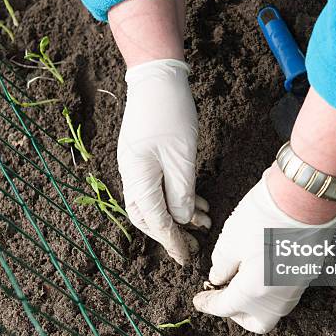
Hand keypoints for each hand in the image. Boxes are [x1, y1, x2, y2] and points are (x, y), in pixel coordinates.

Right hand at [118, 59, 210, 264]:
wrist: (157, 77)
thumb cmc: (169, 113)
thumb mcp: (182, 157)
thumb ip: (181, 193)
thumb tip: (181, 220)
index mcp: (138, 178)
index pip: (156, 221)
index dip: (172, 242)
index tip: (186, 259)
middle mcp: (132, 176)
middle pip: (148, 217)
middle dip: (171, 234)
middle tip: (193, 245)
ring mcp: (136, 165)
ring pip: (154, 202)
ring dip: (178, 215)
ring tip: (204, 222)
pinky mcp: (145, 156)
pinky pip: (158, 186)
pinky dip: (177, 197)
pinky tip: (197, 200)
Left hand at [193, 170, 335, 333]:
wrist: (304, 196)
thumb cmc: (266, 216)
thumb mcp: (231, 241)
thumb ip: (221, 266)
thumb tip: (218, 278)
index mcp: (255, 291)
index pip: (226, 307)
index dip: (209, 303)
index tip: (200, 299)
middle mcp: (279, 296)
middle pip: (257, 321)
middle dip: (237, 313)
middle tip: (224, 295)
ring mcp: (297, 286)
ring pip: (273, 308)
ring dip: (255, 301)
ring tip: (241, 279)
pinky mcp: (309, 272)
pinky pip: (285, 292)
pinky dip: (270, 288)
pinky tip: (260, 269)